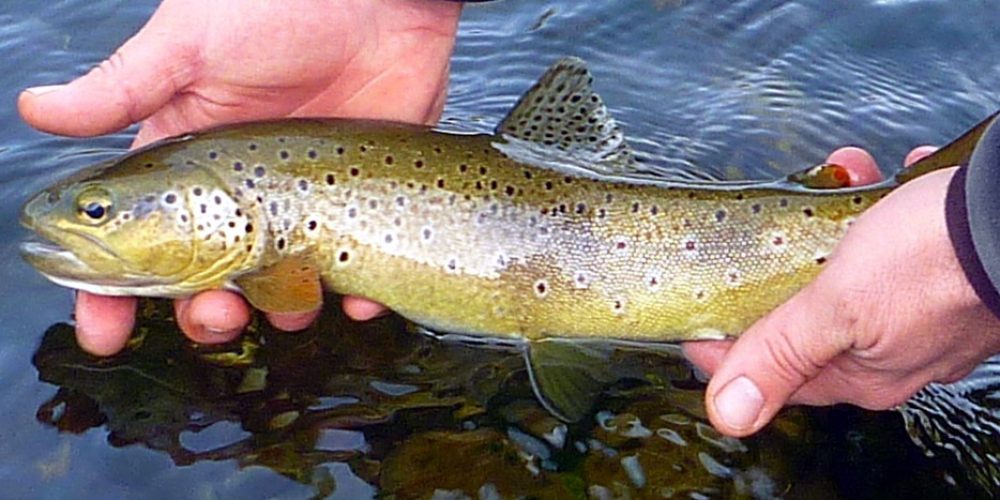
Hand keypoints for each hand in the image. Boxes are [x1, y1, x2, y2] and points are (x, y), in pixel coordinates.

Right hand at [19, 0, 461, 354]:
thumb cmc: (276, 8)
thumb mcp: (189, 45)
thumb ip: (124, 87)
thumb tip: (34, 109)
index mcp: (188, 167)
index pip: (138, 242)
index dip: (112, 293)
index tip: (103, 334)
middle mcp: (242, 197)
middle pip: (209, 283)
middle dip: (204, 315)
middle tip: (215, 315)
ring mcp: (304, 205)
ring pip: (282, 290)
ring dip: (280, 315)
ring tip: (289, 306)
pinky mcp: (361, 203)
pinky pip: (359, 271)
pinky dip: (361, 298)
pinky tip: (361, 300)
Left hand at [684, 146, 999, 436]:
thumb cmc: (939, 260)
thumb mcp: (838, 308)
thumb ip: (781, 356)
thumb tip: (729, 414)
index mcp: (862, 373)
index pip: (771, 372)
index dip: (727, 346)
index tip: (694, 318)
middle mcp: (892, 351)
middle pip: (804, 318)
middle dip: (780, 270)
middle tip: (761, 236)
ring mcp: (921, 312)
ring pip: (848, 270)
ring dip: (831, 224)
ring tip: (837, 177)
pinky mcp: (943, 273)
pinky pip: (892, 241)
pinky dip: (878, 207)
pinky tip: (877, 179)